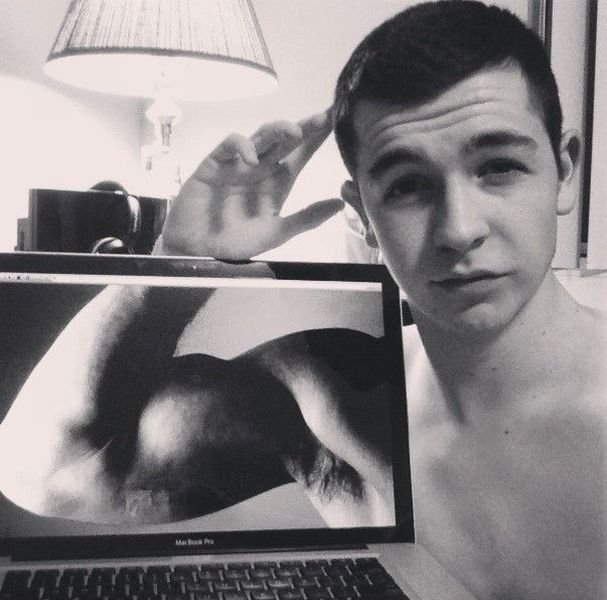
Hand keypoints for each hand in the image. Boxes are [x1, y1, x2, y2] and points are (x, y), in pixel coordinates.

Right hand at [161, 109, 342, 258]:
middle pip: (285, 139)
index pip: (301, 154)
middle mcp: (260, 169)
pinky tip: (252, 159)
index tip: (336, 120)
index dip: (317, 137)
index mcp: (277, 183)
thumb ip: (306, 219)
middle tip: (325, 117)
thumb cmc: (235, 243)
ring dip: (277, 130)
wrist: (197, 251)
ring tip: (295, 132)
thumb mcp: (276, 233)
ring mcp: (237, 164)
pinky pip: (229, 145)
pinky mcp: (214, 164)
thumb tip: (339, 204)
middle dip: (305, 126)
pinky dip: (242, 146)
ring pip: (261, 136)